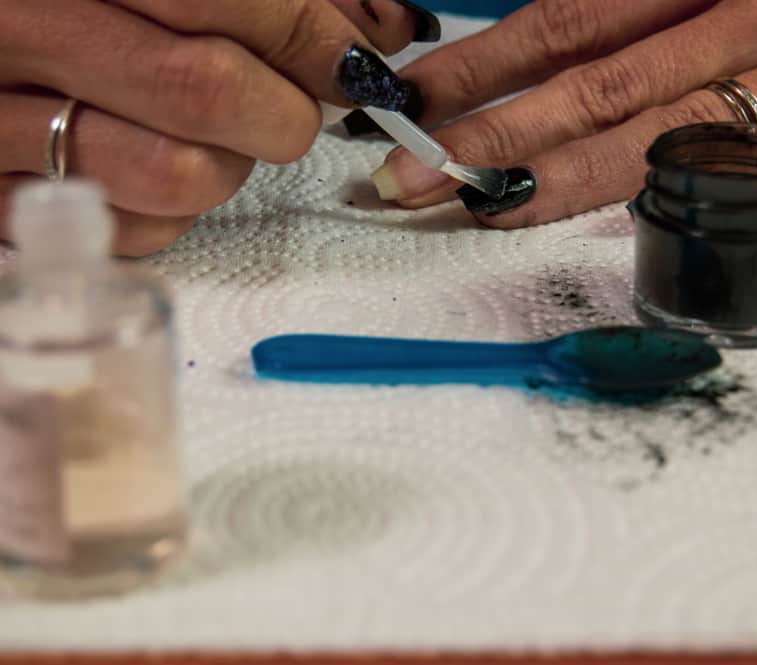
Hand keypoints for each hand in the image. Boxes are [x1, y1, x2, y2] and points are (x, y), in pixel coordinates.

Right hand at [0, 0, 438, 255]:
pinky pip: (134, 230)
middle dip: (283, 109)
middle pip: (206, 90)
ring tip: (214, 133)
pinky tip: (158, 162)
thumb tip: (384, 26)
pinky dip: (176, 210)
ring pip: (176, 174)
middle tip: (290, 102)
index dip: (310, 36)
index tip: (350, 60)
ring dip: (229, 164)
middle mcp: (19, 28)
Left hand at [371, 0, 756, 227]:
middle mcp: (739, 19)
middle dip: (491, 133)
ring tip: (477, 206)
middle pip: (590, 81)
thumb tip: (569, 34)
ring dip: (557, 172)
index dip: (482, 65)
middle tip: (409, 173)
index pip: (566, 22)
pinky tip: (621, 217)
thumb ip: (657, 3)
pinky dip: (688, 192)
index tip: (412, 103)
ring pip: (659, 129)